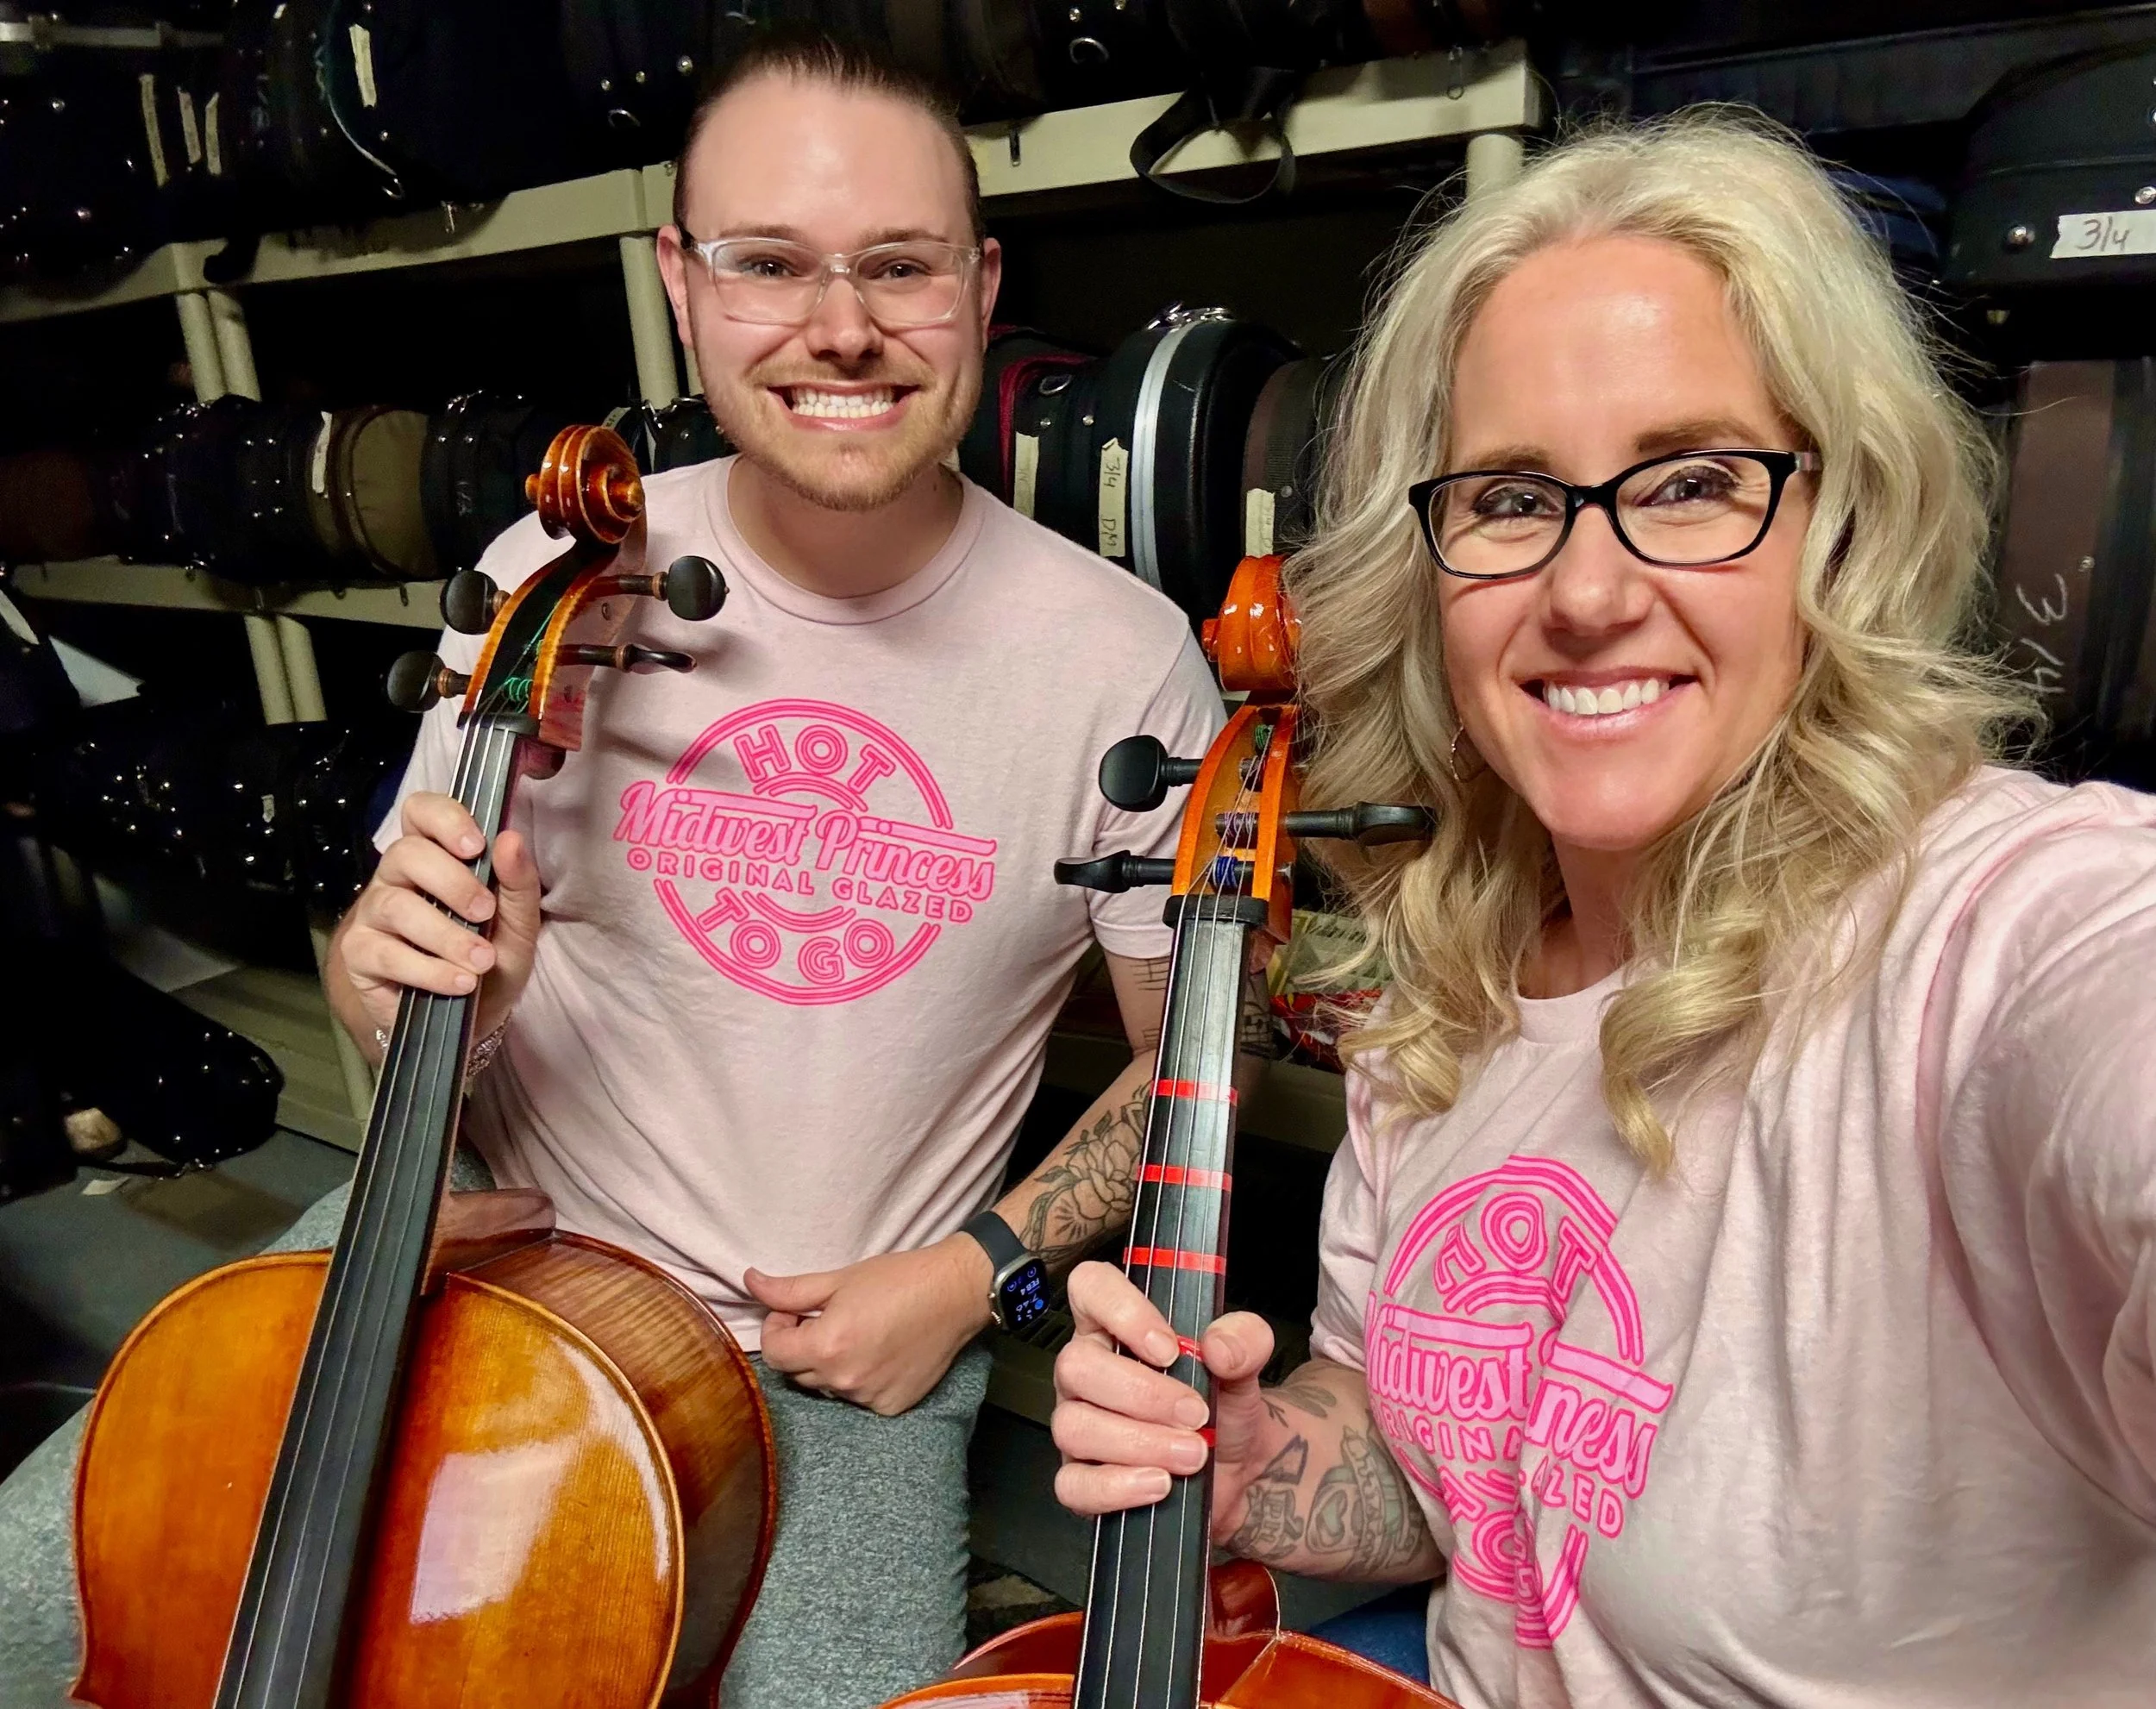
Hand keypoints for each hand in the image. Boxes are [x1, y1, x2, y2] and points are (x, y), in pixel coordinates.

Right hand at [339, 792, 541, 1046]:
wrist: (472, 1020)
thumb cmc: (491, 960)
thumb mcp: (519, 924)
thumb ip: (518, 884)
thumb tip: (511, 839)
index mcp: (434, 856)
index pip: (421, 812)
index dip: (444, 819)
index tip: (475, 846)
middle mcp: (397, 877)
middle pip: (407, 853)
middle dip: (452, 882)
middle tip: (484, 912)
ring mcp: (374, 914)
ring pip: (396, 905)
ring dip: (445, 934)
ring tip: (480, 960)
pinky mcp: (360, 954)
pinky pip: (386, 953)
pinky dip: (429, 969)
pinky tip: (459, 983)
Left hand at [746, 1235, 992, 1416]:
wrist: (955, 1293)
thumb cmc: (898, 1279)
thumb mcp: (839, 1279)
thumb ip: (789, 1290)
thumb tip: (749, 1281)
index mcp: (826, 1347)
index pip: (773, 1354)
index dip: (777, 1329)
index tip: (795, 1313)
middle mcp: (844, 1380)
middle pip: (798, 1374)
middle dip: (802, 1347)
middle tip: (826, 1319)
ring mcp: (869, 1398)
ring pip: (829, 1387)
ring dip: (831, 1365)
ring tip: (857, 1334)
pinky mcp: (891, 1406)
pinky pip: (859, 1398)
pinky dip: (860, 1379)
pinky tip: (879, 1353)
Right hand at [1050, 1260, 1275, 1542]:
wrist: (1241, 1469)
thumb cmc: (1225, 1404)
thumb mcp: (1247, 1363)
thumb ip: (1245, 1339)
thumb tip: (1218, 1346)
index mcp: (1114, 1326)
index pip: (1090, 1288)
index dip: (1121, 1311)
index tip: (1169, 1347)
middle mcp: (1086, 1372)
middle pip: (1076, 1365)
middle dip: (1143, 1394)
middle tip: (1195, 1414)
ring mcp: (1077, 1425)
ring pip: (1075, 1426)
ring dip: (1140, 1443)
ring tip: (1192, 1454)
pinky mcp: (1081, 1479)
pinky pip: (1074, 1484)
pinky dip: (1119, 1487)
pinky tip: (1159, 1483)